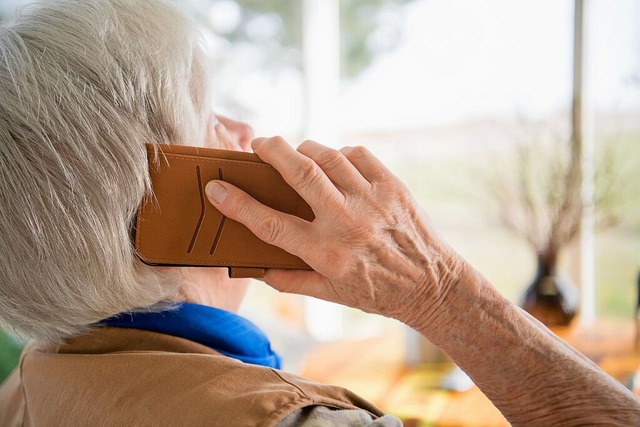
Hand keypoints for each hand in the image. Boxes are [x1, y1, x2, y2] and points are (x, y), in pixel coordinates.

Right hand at [205, 136, 462, 322]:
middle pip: (300, 172)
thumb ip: (291, 281)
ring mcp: (371, 201)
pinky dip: (341, 153)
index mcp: (325, 254)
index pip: (270, 224)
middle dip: (272, 150)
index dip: (238, 204)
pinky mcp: (392, 187)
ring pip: (329, 157)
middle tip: (257, 143)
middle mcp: (346, 223)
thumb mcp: (331, 295)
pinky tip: (336, 163)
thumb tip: (257, 269)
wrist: (431, 286)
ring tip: (296, 154)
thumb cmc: (377, 293)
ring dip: (306, 150)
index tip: (216, 187)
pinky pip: (359, 155)